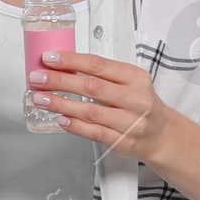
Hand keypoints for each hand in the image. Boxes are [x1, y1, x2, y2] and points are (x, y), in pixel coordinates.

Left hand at [28, 50, 175, 168]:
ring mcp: (130, 122)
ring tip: (41, 99)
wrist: (161, 135)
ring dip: (62, 104)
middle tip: (38, 78)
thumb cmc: (139, 104)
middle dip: (60, 81)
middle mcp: (135, 98)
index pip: (98, 65)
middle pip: (91, 86)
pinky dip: (75, 126)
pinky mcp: (123, 142)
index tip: (49, 58)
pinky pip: (95, 133)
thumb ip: (102, 75)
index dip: (71, 60)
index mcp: (135, 77)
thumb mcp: (130, 82)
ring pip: (90, 111)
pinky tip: (60, 119)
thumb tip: (64, 67)